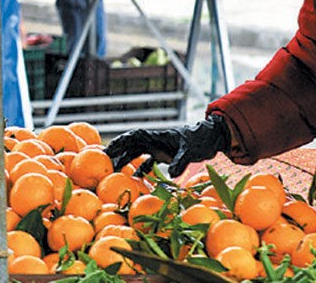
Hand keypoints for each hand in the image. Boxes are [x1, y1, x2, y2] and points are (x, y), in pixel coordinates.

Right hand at [104, 114, 230, 177]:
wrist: (211, 137)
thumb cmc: (200, 140)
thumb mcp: (190, 150)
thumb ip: (180, 161)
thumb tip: (172, 174)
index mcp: (157, 136)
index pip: (133, 137)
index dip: (119, 142)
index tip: (108, 151)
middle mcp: (154, 141)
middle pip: (130, 145)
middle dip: (117, 153)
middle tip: (104, 164)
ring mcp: (159, 148)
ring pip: (136, 154)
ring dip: (125, 161)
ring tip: (113, 171)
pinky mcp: (165, 155)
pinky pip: (148, 162)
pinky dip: (141, 170)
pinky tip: (136, 180)